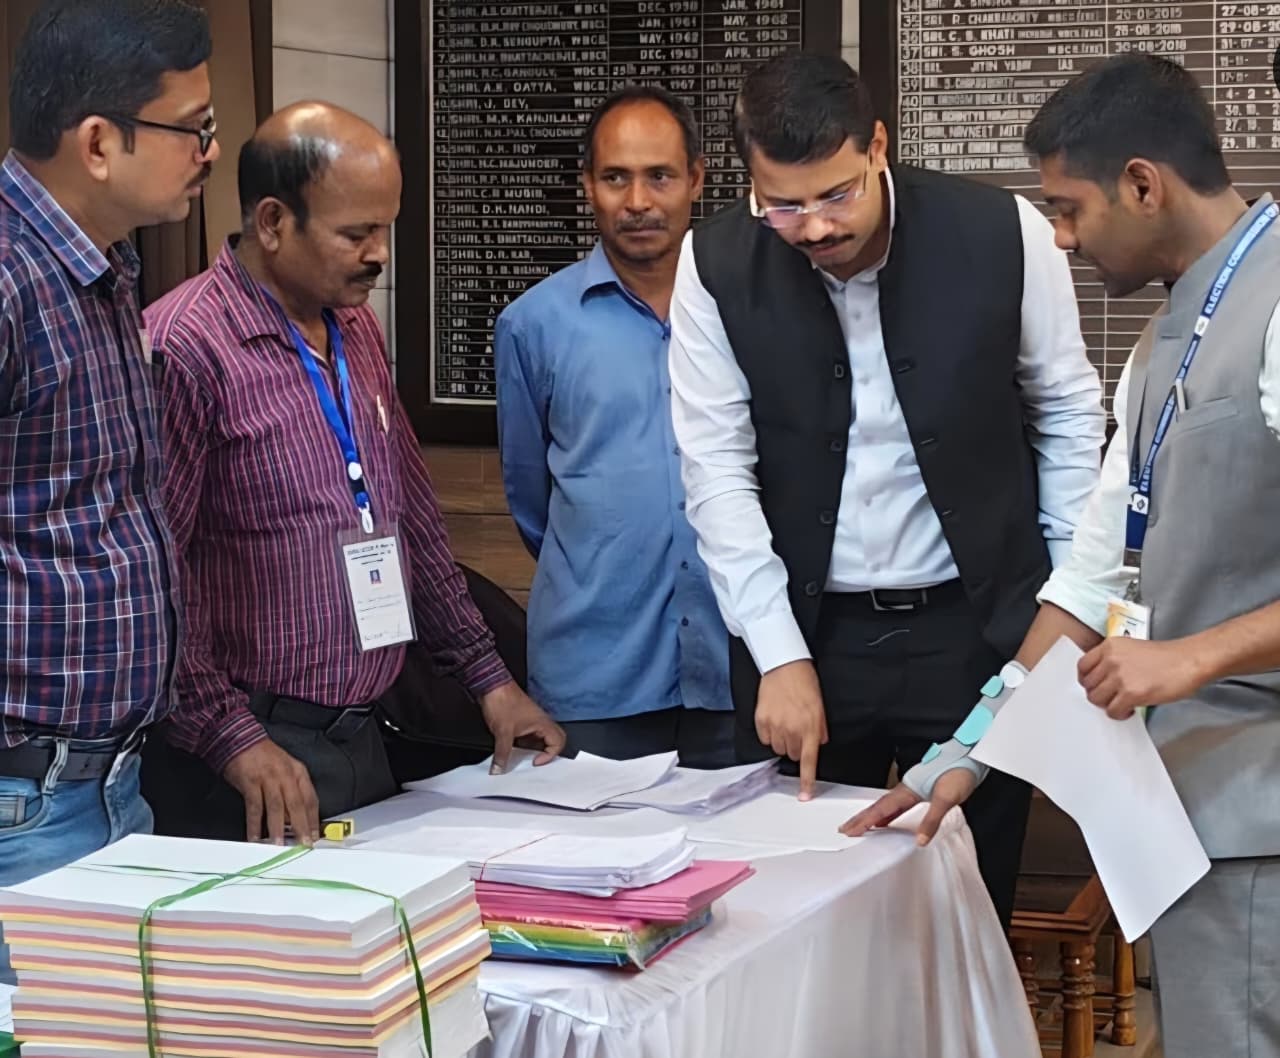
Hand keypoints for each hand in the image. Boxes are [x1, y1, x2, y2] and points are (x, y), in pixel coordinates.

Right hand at [222, 739, 319, 845]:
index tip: (315, 836)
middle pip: (297, 805)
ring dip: (278, 829)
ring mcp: (268, 778)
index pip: (311, 799)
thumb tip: (293, 819)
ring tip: (280, 845)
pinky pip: (254, 807)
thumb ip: (291, 791)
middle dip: (301, 827)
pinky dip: (254, 824)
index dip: (314, 819)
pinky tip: (254, 837)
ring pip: (276, 807)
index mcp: (298, 772)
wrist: (241, 739)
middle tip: (303, 844)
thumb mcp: (285, 769)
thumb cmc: (264, 756)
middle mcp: (286, 775)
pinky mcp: (251, 782)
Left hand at [479, 682, 565, 772]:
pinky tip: (512, 749)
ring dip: (532, 749)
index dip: (549, 755)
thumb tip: (499, 769)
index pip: (558, 742)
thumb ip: (502, 753)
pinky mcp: (522, 719)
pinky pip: (529, 735)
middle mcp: (541, 721)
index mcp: (543, 723)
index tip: (535, 762)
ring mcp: (532, 720)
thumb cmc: (503, 702)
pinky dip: (524, 744)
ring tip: (521, 758)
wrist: (491, 686)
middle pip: (553, 740)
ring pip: (539, 738)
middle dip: (545, 753)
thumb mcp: (503, 732)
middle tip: (534, 762)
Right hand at [755, 659, 827, 800]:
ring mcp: (774, 725)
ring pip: (778, 748)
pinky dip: (769, 733)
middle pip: (792, 755)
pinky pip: (765, 738)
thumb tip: (818, 743)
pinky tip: (774, 718)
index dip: (807, 781)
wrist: (784, 665)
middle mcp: (791, 729)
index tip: (805, 795)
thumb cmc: (804, 683)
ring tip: (785, 721)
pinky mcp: (761, 720)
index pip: (809, 761)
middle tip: (797, 729)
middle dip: (796, 746)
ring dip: (782, 740)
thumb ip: (820, 729)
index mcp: (809, 728)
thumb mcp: (820, 706)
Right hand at [838, 768, 977, 846]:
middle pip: (878, 806)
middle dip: (861, 818)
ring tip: (860, 826)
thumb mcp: (947, 798)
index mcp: (908, 789)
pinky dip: (888, 814)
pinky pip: (897, 805)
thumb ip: (931, 820)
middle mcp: (907, 788)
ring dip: (872, 816)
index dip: (865, 821)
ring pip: (886, 805)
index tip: (850, 830)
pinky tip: (887, 820)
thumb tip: (920, 840)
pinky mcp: (921, 790)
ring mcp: (913, 789)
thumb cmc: (959, 771)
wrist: (971, 756)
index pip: (882, 809)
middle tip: (845, 829)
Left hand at [1078, 637, 1206, 719]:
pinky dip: (1120, 714)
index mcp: (1110, 646)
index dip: (1087, 679)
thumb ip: (1113, 660)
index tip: (1095, 686)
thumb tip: (1101, 679)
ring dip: (1108, 704)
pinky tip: (1131, 709)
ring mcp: (1120, 676)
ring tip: (1122, 703)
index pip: (1082, 666)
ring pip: (1096, 699)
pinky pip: (1112, 711)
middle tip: (1111, 697)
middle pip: (1088, 684)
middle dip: (1098, 693)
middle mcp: (1111, 659)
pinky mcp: (1131, 693)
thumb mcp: (1131, 649)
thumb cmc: (1166, 657)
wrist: (1189, 661)